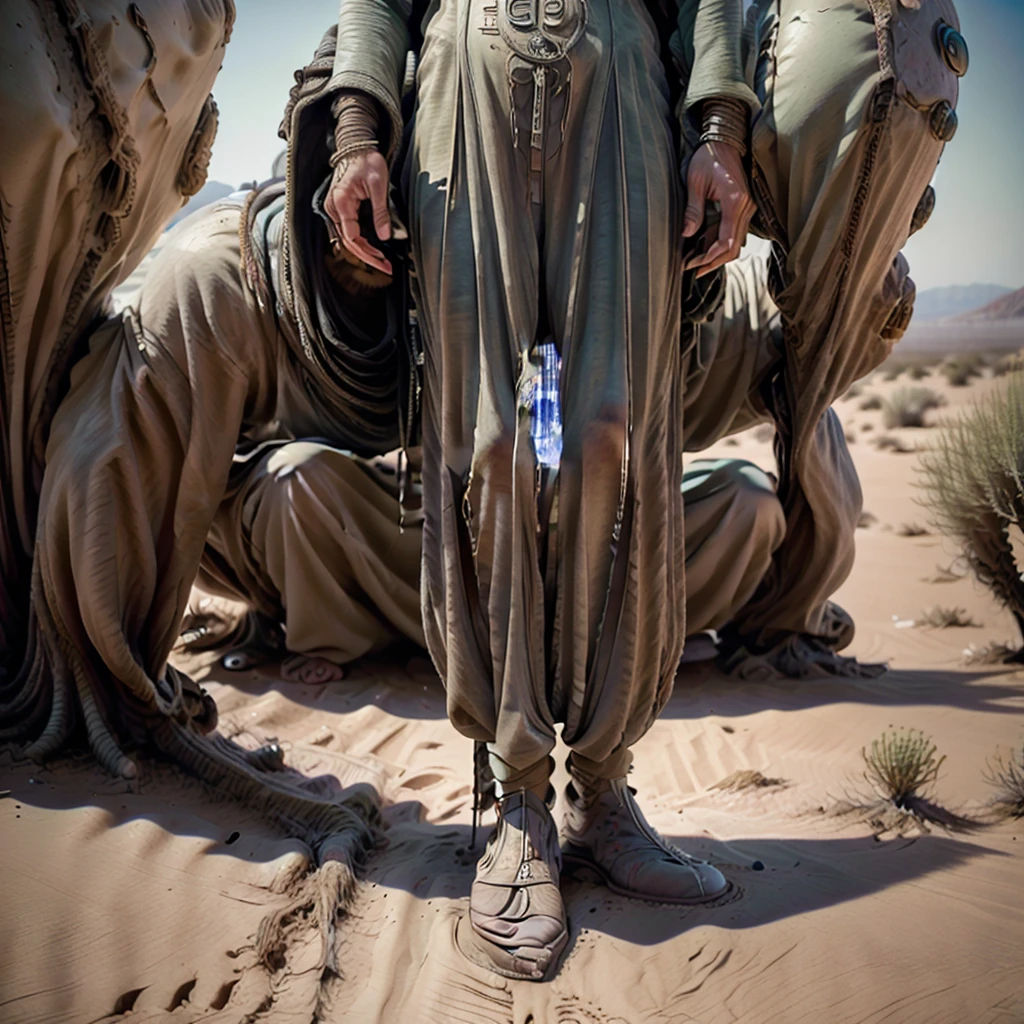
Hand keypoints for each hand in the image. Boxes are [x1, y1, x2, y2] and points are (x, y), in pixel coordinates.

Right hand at [325, 149, 392, 274]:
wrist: (356, 147)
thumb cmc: (367, 161)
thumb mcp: (379, 185)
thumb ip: (381, 212)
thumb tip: (384, 236)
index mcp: (341, 202)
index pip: (352, 237)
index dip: (368, 252)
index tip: (383, 261)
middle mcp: (333, 208)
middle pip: (349, 242)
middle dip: (368, 257)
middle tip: (386, 267)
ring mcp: (334, 209)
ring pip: (347, 239)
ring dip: (364, 252)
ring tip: (382, 261)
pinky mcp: (339, 209)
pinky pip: (348, 231)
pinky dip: (360, 242)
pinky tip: (373, 249)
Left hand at [682, 142, 755, 277]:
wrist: (724, 141)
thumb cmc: (708, 158)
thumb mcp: (695, 182)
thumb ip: (693, 210)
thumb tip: (686, 234)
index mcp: (735, 202)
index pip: (727, 241)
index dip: (710, 257)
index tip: (692, 265)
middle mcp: (746, 207)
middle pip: (734, 247)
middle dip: (713, 261)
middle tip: (693, 270)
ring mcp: (747, 208)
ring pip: (735, 242)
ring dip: (716, 254)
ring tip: (694, 260)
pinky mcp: (743, 208)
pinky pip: (733, 232)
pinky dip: (718, 242)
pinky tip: (701, 246)